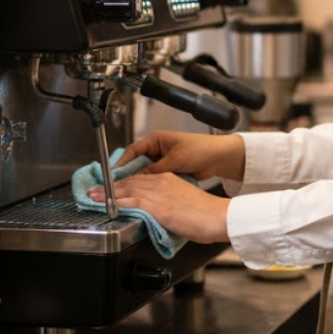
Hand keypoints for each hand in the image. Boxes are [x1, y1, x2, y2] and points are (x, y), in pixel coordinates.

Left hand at [88, 172, 229, 242]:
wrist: (218, 217)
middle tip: (92, 191)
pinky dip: (116, 202)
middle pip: (129, 182)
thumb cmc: (207, 213)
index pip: (139, 178)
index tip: (108, 187)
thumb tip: (158, 211)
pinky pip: (132, 202)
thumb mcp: (184, 201)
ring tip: (91, 198)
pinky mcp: (158, 206)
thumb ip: (168, 203)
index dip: (121, 182)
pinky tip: (106, 205)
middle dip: (108, 187)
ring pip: (126, 190)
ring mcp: (159, 193)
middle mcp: (161, 182)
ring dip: (106, 194)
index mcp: (168, 179)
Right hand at [114, 130, 245, 181]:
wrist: (218, 158)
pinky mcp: (169, 170)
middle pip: (136, 163)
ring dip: (140, 181)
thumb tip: (138, 179)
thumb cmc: (199, 150)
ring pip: (145, 172)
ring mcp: (163, 160)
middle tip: (118, 187)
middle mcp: (157, 149)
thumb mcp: (173, 160)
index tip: (113, 175)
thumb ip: (154, 170)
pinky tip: (146, 194)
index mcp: (156, 139)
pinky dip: (151, 185)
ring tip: (129, 193)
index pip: (133, 151)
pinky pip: (155, 178)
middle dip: (129, 175)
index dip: (122, 163)